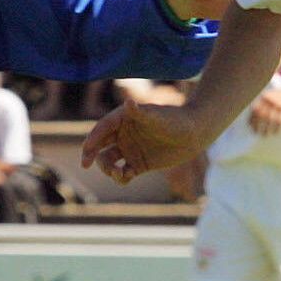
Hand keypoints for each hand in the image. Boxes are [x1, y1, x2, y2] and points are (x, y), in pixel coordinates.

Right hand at [81, 97, 209, 183]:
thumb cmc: (175, 120)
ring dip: (107, 169)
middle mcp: (123, 134)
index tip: (86, 151)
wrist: (194, 134)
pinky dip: (121, 177)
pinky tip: (126, 177)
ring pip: (109, 161)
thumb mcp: (157, 117)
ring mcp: (130, 150)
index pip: (101, 129)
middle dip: (91, 155)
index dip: (92, 140)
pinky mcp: (139, 164)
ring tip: (118, 173)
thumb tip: (128, 103)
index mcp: (123, 119)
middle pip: (99, 146)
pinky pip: (123, 173)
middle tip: (86, 164)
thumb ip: (140, 113)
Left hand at [247, 83, 280, 134]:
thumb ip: (264, 106)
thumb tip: (256, 122)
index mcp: (265, 96)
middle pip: (262, 115)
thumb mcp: (272, 98)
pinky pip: (280, 120)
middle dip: (258, 125)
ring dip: (267, 129)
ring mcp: (279, 103)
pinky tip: (275, 132)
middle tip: (257, 133)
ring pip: (271, 119)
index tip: (251, 127)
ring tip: (265, 135)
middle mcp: (270, 98)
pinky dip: (277, 128)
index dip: (252, 119)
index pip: (255, 109)